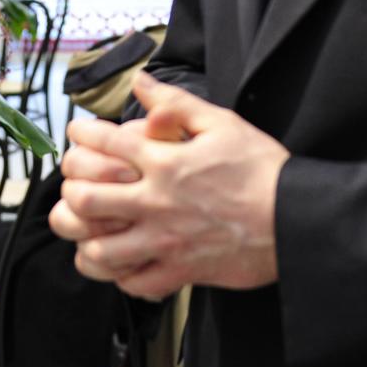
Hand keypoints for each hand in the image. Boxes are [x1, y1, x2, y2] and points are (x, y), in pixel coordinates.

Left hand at [49, 72, 287, 299]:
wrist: (294, 218)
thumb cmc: (262, 170)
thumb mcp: (221, 123)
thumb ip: (175, 104)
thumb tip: (141, 82)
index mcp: (165, 161)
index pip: (105, 144)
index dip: (82, 135)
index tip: (76, 133)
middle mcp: (156, 202)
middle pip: (86, 199)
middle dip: (71, 190)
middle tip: (73, 184)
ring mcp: (164, 241)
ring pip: (100, 250)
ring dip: (87, 239)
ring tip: (88, 231)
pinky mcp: (179, 273)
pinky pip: (134, 283)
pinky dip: (121, 276)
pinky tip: (123, 264)